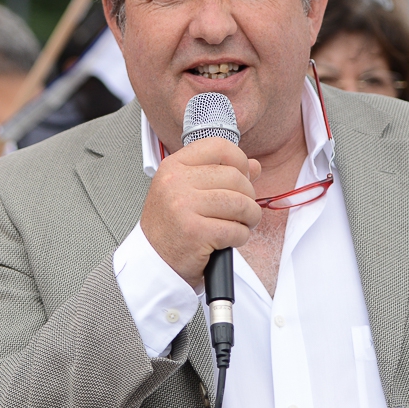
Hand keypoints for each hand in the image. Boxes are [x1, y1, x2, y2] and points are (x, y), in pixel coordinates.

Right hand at [139, 136, 262, 288]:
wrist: (154, 261)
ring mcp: (184, 207)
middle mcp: (176, 182)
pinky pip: (236, 229)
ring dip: (250, 217)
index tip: (240, 177)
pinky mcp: (195, 232)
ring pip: (241, 203)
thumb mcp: (187, 191)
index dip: (238, 161)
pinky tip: (230, 239)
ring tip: (241, 224)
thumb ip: (220, 174)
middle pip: (235, 177)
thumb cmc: (171, 226)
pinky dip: (240, 237)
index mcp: (173, 166)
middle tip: (242, 210)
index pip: (218, 146)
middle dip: (248, 196)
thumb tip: (253, 166)